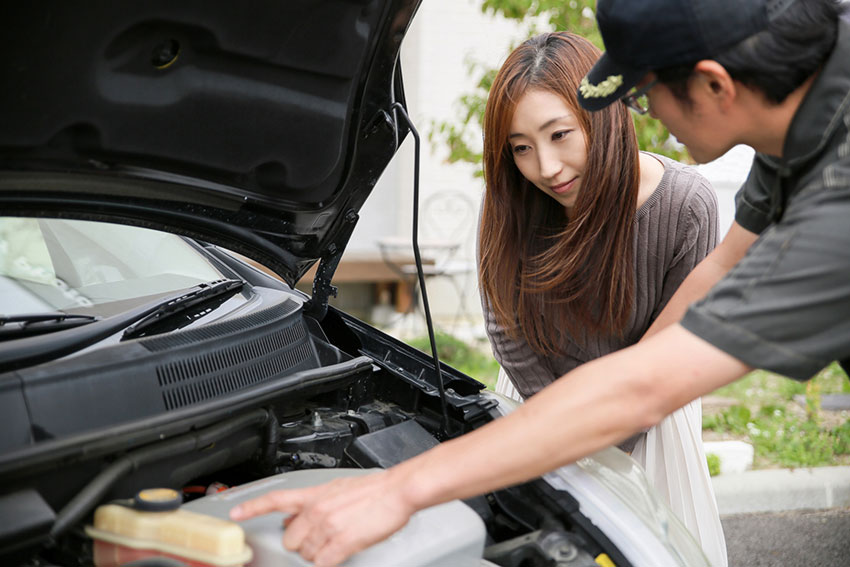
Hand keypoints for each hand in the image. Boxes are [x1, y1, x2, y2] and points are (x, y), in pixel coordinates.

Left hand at [229, 470, 415, 565]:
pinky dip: (328, 563)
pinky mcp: (342, 542)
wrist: (397, 491)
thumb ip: (311, 503)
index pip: (276, 499)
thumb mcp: (335, 490)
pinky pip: (323, 563)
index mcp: (314, 495)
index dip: (252, 507)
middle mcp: (316, 510)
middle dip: (302, 544)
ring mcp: (328, 527)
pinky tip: (337, 555)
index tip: (236, 513)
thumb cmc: (373, 490)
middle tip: (319, 539)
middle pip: (290, 539)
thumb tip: (292, 515)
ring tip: (337, 542)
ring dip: (318, 554)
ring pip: (307, 554)